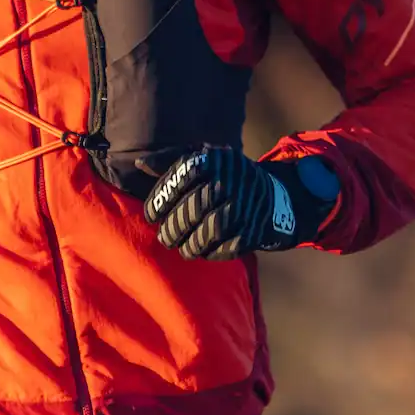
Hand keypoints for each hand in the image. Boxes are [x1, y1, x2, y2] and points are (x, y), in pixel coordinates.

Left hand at [143, 147, 340, 259]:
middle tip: (164, 237)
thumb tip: (140, 164)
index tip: (151, 215)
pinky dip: (209, 253)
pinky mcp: (252, 231)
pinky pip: (225, 248)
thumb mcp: (204, 161)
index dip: (160, 199)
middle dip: (172, 228)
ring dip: (189, 245)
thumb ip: (172, 161)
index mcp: (215, 162)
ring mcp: (244, 207)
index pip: (181, 178)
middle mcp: (231, 182)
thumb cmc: (227, 179)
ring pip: (208, 232)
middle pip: (192, 209)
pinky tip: (202, 251)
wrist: (274, 198)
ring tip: (182, 247)